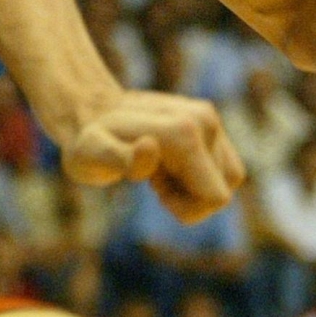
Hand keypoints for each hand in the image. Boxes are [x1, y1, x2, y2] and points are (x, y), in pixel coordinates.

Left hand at [60, 90, 244, 223]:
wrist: (92, 109)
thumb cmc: (89, 141)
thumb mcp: (92, 156)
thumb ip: (121, 159)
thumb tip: (151, 148)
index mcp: (184, 132)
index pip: (216, 198)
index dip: (188, 207)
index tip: (154, 189)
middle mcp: (204, 119)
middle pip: (222, 191)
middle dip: (190, 197)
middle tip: (153, 180)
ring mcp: (210, 117)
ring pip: (226, 179)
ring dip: (195, 185)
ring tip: (159, 171)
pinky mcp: (210, 122)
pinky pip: (222, 166)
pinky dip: (199, 173)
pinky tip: (168, 164)